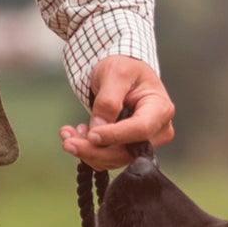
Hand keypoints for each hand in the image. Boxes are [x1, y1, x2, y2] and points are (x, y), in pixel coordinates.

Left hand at [60, 56, 175, 171]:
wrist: (122, 75)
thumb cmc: (124, 68)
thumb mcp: (116, 73)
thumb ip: (109, 100)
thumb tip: (98, 128)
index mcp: (160, 108)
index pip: (141, 129)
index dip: (115, 135)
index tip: (91, 135)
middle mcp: (157, 130)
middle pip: (127, 151)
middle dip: (94, 150)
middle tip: (67, 142)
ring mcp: (145, 143)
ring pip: (114, 159)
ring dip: (87, 151)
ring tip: (68, 133)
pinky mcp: (130, 149)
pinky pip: (108, 158)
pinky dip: (89, 151)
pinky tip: (79, 134)